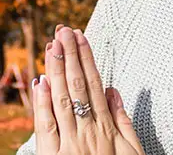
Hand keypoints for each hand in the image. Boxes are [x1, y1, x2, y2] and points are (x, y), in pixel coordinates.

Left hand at [32, 25, 144, 154]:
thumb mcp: (132, 153)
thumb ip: (123, 122)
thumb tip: (113, 90)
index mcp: (106, 130)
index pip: (93, 86)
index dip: (86, 60)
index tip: (79, 37)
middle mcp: (88, 134)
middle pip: (76, 87)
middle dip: (69, 56)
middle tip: (62, 29)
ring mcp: (69, 147)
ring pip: (60, 101)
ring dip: (55, 70)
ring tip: (51, 44)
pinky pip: (46, 128)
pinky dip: (41, 104)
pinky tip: (39, 82)